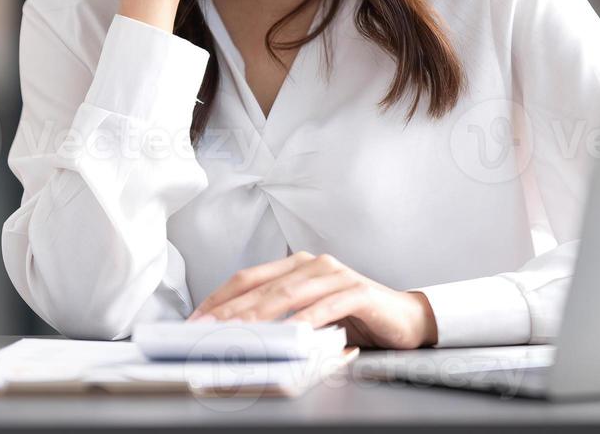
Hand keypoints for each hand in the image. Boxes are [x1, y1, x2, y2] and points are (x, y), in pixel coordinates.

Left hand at [187, 251, 439, 349]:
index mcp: (298, 266)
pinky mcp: (359, 292)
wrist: (404, 319)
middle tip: (207, 330)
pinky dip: (307, 321)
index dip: (219, 298)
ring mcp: (338, 276)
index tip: (195, 321)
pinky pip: (327, 306)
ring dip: (261, 315)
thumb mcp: (308, 316)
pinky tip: (291, 334)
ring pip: (290, 294)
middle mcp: (315, 265)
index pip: (248, 278)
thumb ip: (278, 317)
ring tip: (239, 333)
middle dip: (231, 311)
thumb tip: (232, 335)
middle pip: (264, 287)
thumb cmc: (352, 319)